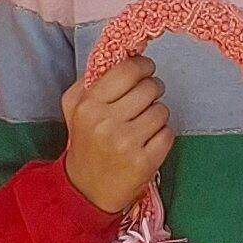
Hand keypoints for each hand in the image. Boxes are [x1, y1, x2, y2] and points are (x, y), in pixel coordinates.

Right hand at [64, 55, 171, 214]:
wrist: (85, 190)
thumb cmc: (85, 142)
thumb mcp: (74, 107)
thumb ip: (92, 79)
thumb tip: (124, 52)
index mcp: (88, 105)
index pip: (128, 70)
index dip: (143, 67)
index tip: (145, 71)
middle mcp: (105, 122)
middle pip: (150, 88)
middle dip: (152, 91)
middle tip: (144, 101)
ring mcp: (125, 143)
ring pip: (161, 110)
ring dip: (157, 115)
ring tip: (142, 125)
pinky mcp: (143, 162)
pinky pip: (168, 133)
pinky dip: (162, 136)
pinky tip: (147, 143)